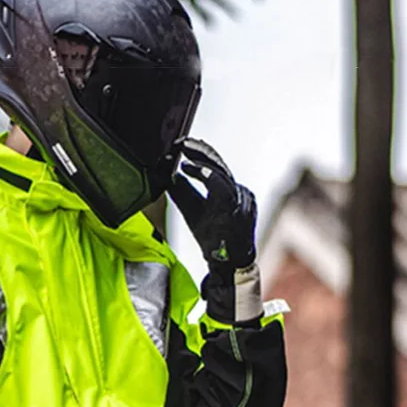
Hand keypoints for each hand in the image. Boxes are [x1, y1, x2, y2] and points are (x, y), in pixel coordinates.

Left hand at [168, 138, 256, 271]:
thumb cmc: (212, 239)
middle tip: (180, 142)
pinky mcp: (236, 208)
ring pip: (221, 171)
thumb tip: (167, 173)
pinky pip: (222, 186)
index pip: (214, 165)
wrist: (227, 264)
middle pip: (218, 163)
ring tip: (183, 152)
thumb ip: (182, 191)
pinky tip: (190, 169)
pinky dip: (205, 175)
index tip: (180, 145)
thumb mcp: (192, 209)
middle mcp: (237, 191)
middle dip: (198, 150)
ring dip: (200, 159)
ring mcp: (240, 199)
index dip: (198, 153)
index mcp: (228, 190)